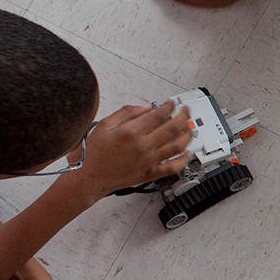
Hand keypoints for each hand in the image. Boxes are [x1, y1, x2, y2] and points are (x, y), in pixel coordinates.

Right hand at [75, 101, 192, 196]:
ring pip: (178, 146)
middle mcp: (143, 146)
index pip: (159, 114)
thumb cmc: (94, 152)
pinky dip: (184, 159)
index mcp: (131, 132)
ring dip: (188, 135)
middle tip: (186, 111)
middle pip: (173, 127)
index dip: (170, 106)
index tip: (172, 103)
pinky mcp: (151, 173)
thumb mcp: (104, 125)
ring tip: (190, 128)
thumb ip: (126, 113)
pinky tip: (187, 152)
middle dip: (184, 115)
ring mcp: (149, 160)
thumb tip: (145, 108)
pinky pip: (173, 167)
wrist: (89, 176)